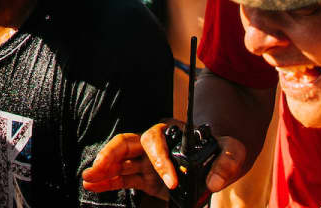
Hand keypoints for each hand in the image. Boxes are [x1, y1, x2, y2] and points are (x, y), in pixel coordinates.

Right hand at [82, 121, 246, 196]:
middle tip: (98, 168)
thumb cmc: (224, 147)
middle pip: (125, 144)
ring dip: (103, 170)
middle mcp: (154, 144)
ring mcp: (148, 161)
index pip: (155, 141)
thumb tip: (215, 182)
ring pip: (120, 162)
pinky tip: (95, 187)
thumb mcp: (233, 150)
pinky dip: (110, 183)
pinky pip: (124, 178)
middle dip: (110, 156)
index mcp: (170, 133)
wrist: (219, 154)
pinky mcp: (147, 177)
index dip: (160, 160)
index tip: (171, 183)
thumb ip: (227, 162)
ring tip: (87, 180)